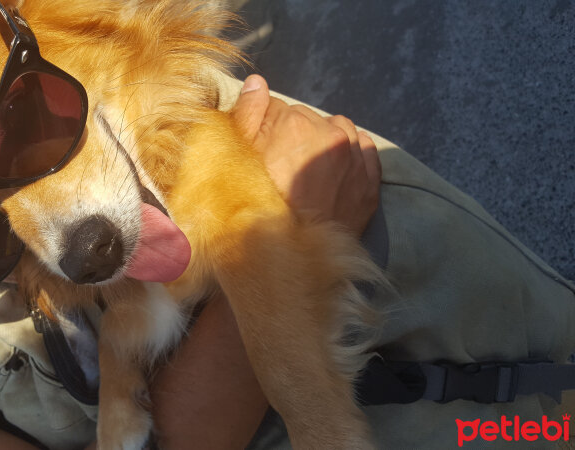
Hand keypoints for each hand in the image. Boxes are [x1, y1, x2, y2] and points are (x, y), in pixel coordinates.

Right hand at [231, 75, 381, 235]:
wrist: (289, 263)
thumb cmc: (256, 213)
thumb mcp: (238, 162)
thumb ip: (245, 115)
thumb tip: (256, 82)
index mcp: (295, 125)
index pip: (276, 109)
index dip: (263, 129)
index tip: (259, 151)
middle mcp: (329, 135)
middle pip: (306, 119)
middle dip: (292, 136)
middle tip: (279, 167)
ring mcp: (353, 159)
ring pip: (337, 130)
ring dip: (322, 141)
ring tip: (305, 168)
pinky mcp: (368, 183)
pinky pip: (363, 150)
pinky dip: (350, 154)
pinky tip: (333, 170)